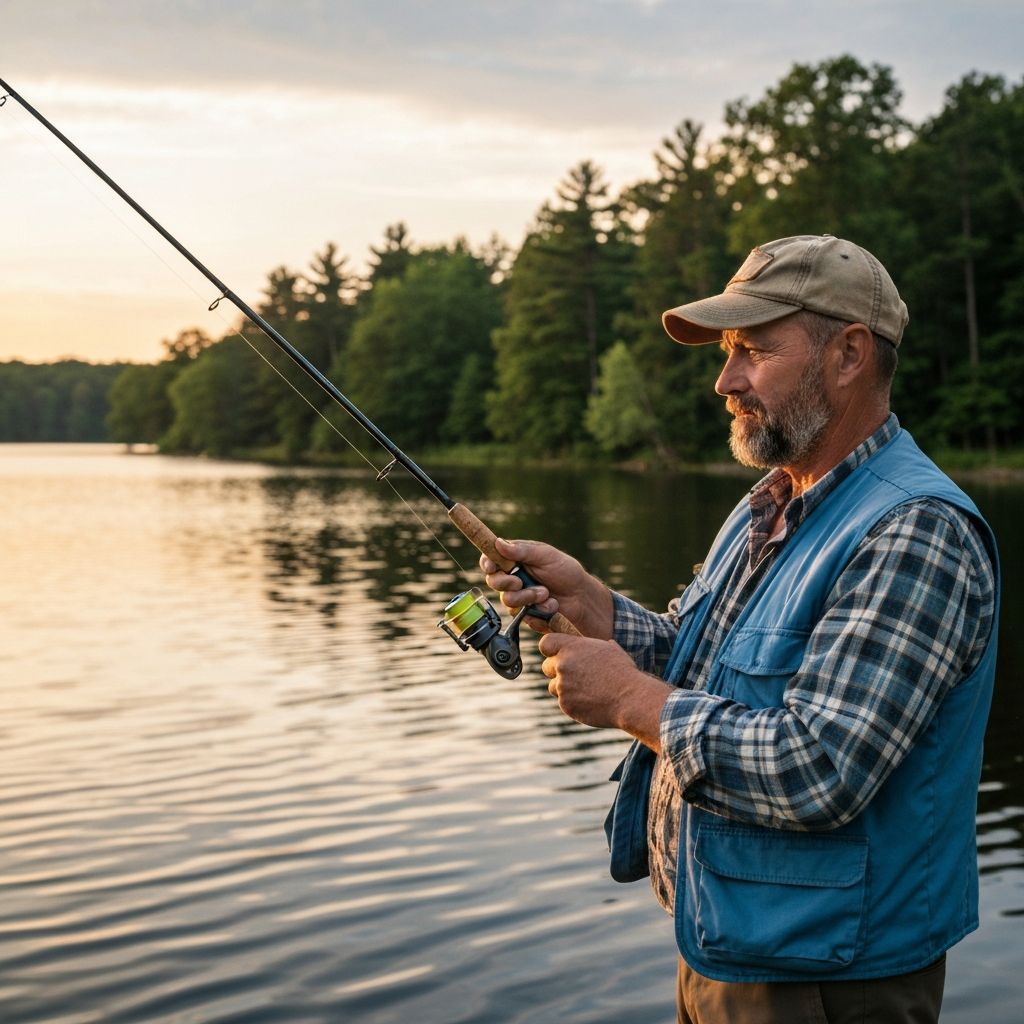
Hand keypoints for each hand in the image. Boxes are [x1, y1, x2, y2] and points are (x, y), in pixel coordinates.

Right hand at [479, 537, 612, 637]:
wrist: (582, 598)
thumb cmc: (566, 572)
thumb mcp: (546, 556)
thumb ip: (522, 551)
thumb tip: (499, 543)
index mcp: (516, 559)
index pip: (491, 559)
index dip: (487, 563)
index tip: (491, 567)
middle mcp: (514, 577)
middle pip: (493, 581)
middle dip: (506, 583)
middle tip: (520, 582)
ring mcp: (519, 596)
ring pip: (507, 600)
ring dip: (527, 597)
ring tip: (546, 593)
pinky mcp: (525, 613)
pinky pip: (521, 615)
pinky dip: (538, 609)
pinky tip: (551, 604)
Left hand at [538, 633, 670, 749]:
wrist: (630, 699)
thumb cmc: (623, 672)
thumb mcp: (610, 650)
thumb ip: (594, 647)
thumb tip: (600, 645)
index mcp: (571, 647)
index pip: (545, 643)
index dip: (550, 649)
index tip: (557, 655)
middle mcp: (563, 664)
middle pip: (547, 667)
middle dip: (557, 671)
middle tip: (576, 676)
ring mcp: (562, 686)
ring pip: (554, 686)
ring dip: (565, 688)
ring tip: (587, 689)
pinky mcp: (565, 704)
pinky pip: (563, 702)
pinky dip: (573, 702)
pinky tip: (591, 701)